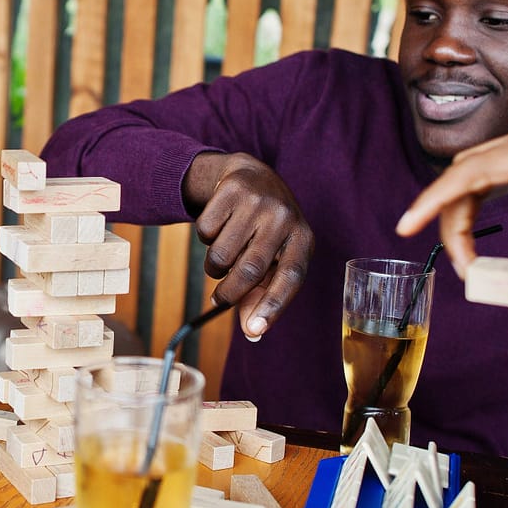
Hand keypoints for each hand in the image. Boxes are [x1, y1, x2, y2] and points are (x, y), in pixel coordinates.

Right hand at [181, 152, 314, 337]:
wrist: (251, 175)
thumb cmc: (264, 230)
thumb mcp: (272, 258)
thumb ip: (261, 295)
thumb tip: (252, 332)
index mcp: (303, 238)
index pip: (291, 278)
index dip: (273, 306)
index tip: (254, 330)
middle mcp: (285, 217)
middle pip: (250, 270)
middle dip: (228, 294)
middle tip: (219, 300)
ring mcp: (259, 200)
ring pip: (220, 254)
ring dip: (214, 266)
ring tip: (222, 256)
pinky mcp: (233, 189)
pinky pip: (205, 231)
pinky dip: (204, 237)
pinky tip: (218, 226)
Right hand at [396, 82, 507, 327]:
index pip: (474, 171)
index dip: (435, 199)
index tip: (407, 226)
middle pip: (467, 171)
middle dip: (447, 216)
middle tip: (460, 268)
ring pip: (479, 163)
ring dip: (462, 204)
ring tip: (467, 253)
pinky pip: (498, 160)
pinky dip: (478, 189)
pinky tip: (481, 213)